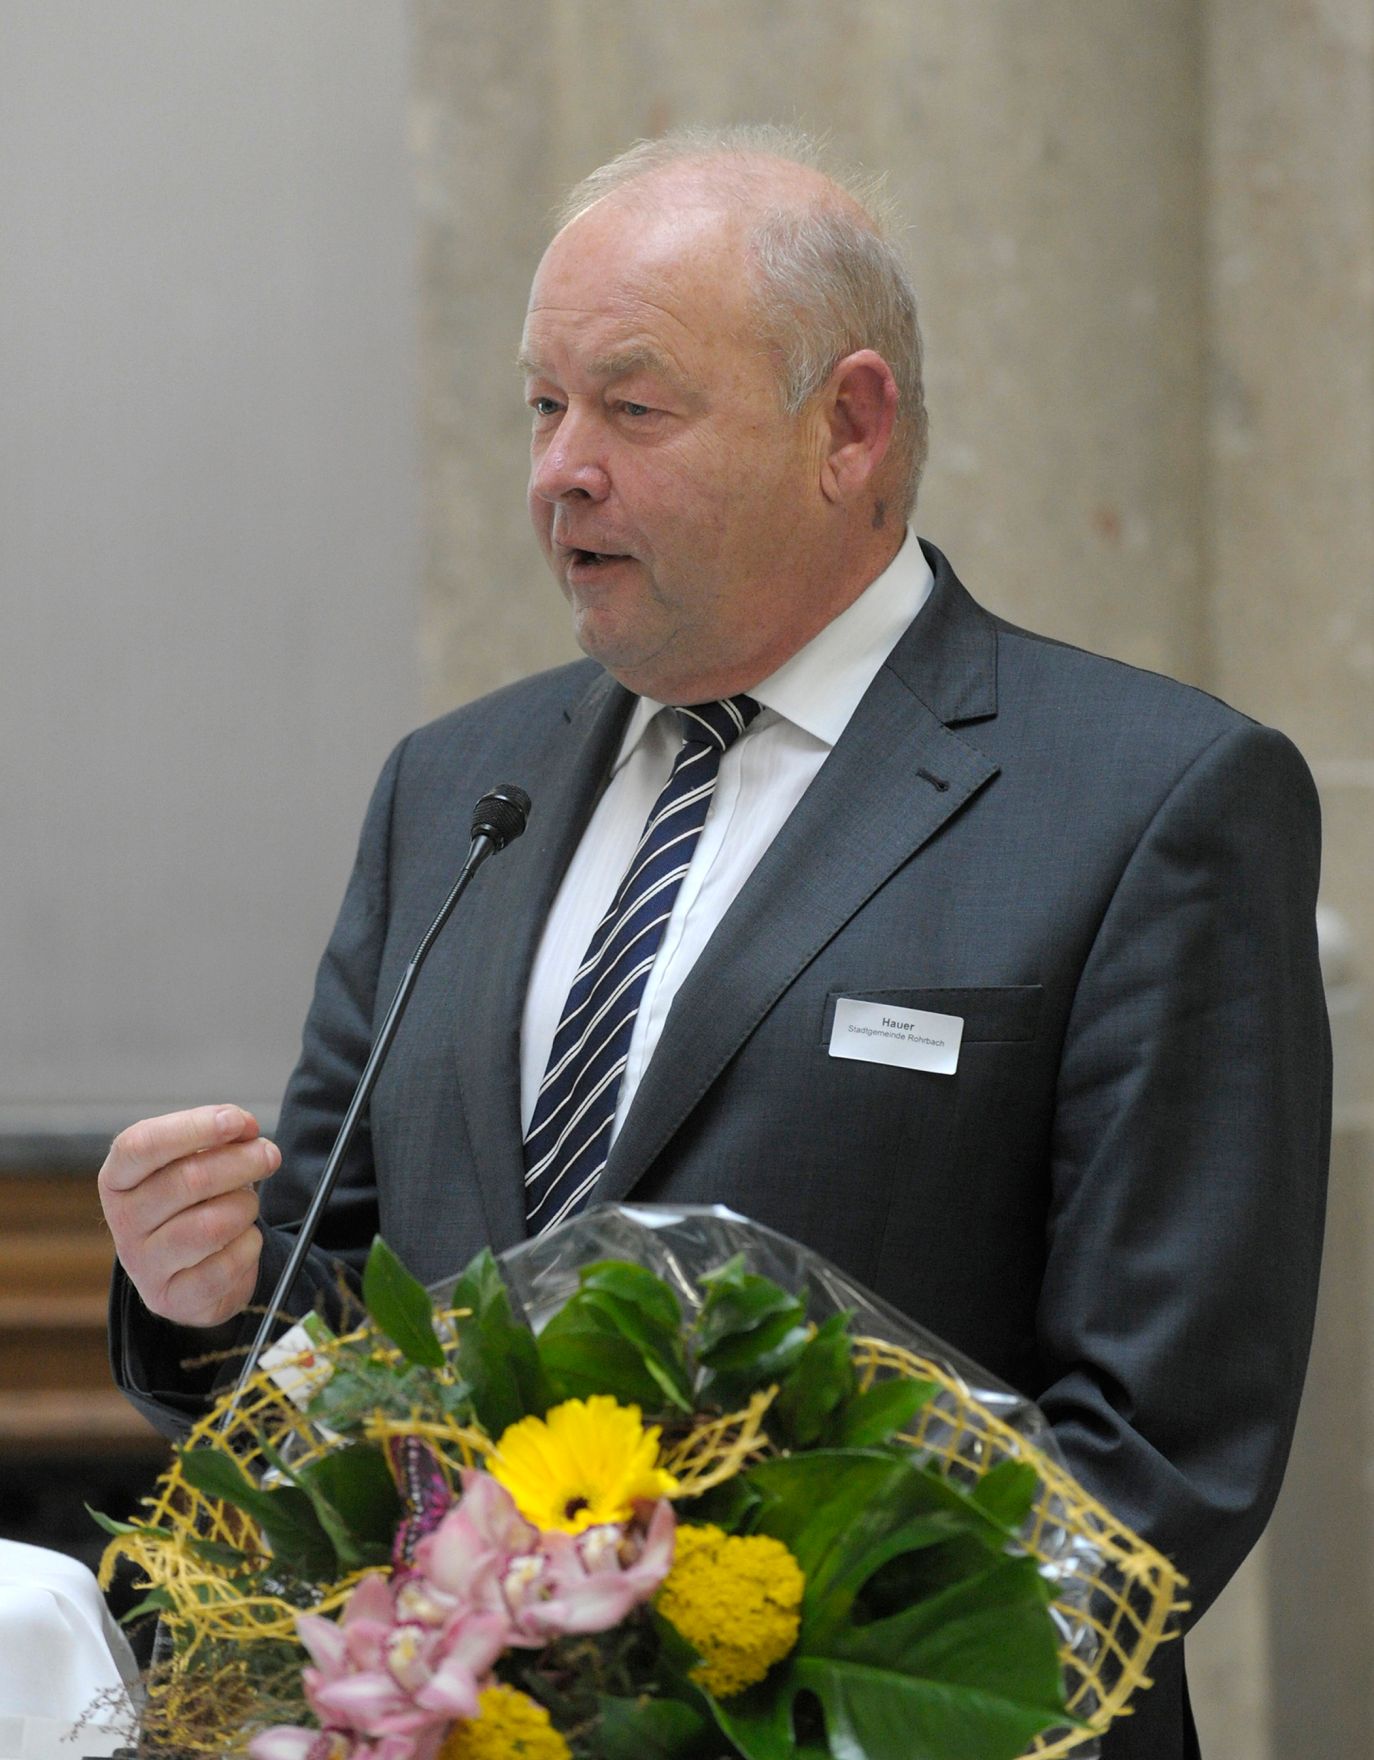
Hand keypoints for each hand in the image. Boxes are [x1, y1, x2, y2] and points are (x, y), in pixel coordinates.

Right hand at [98, 1105, 280, 1328]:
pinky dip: (249, 1246)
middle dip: (241, 1162)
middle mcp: (123, 1222)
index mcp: (118, 1179)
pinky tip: (247, 1239)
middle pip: (186, 1181)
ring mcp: (143, 1264)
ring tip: (249, 1204)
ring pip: (210, 1226)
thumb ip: (217, 1137)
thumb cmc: (194, 1202)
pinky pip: (224, 1267)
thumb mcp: (197, 1161)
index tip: (239, 1121)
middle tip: (269, 1155)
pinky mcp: (172, 1298)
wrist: (191, 1268)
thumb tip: (244, 1127)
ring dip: (246, 1207)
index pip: (141, 1145)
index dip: (194, 1128)